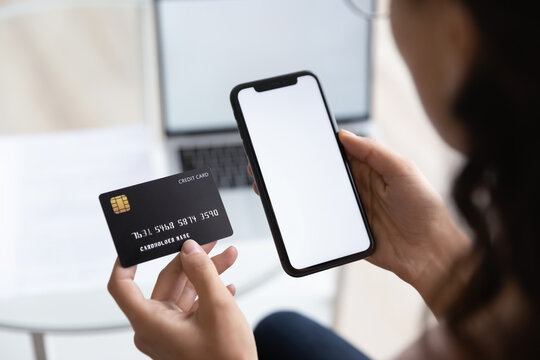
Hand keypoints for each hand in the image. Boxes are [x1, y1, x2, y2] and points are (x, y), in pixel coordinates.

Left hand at [108, 240, 256, 359]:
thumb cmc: (226, 358)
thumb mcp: (218, 306)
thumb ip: (202, 272)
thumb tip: (190, 249)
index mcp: (150, 323)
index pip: (122, 286)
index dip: (126, 262)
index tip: (139, 245)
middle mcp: (155, 328)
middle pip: (166, 282)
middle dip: (192, 260)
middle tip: (210, 243)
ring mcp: (169, 332)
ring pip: (183, 291)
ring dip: (206, 273)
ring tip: (228, 257)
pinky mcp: (183, 335)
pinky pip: (190, 305)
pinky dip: (207, 292)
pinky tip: (226, 283)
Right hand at [338, 130, 469, 314]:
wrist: (430, 252)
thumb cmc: (425, 209)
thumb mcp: (403, 170)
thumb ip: (374, 151)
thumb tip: (346, 136)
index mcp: (375, 169)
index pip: (348, 152)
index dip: (333, 146)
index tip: (320, 142)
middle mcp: (363, 188)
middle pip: (333, 174)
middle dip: (323, 170)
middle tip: (318, 169)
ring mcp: (355, 209)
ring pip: (328, 197)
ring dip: (322, 195)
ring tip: (321, 192)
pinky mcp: (349, 230)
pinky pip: (329, 220)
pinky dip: (323, 217)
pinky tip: (322, 213)